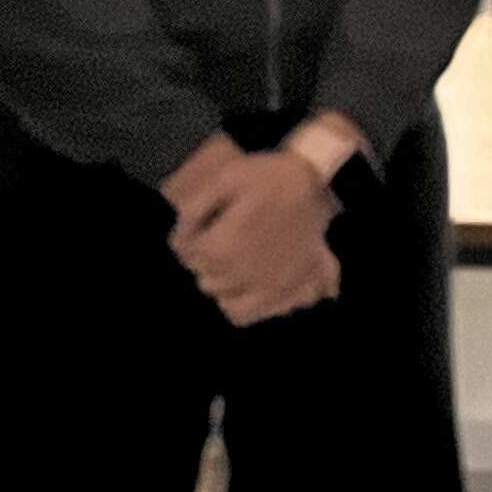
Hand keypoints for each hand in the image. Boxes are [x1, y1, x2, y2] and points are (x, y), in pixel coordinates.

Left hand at [163, 137, 344, 326]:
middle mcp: (243, 273)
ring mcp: (267, 286)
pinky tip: (248, 286)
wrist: (313, 180)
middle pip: (206, 280)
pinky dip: (245, 305)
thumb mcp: (224, 179)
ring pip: (227, 304)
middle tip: (225, 237)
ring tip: (235, 265)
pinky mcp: (287, 291)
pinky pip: (251, 314)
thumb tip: (178, 242)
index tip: (207, 224)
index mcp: (222, 247)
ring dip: (226, 287)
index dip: (193, 238)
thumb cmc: (267, 176)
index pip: (189, 256)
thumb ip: (194, 210)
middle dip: (209, 262)